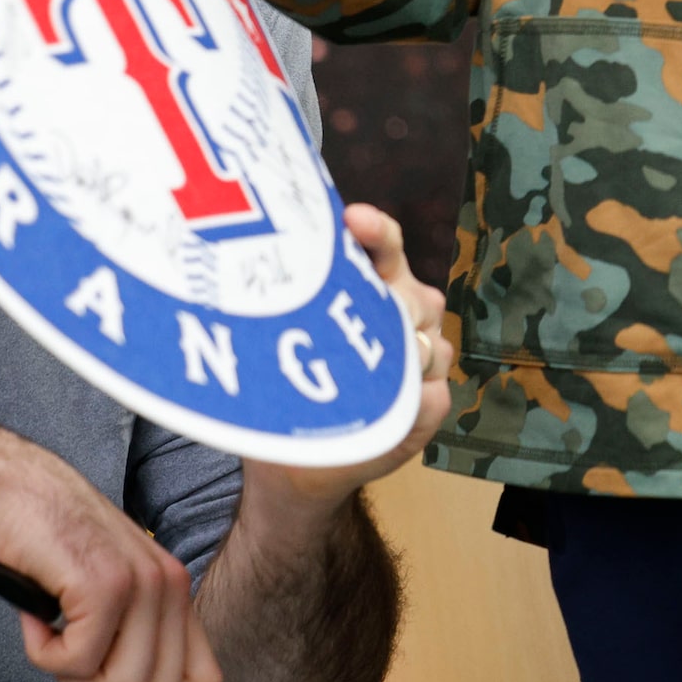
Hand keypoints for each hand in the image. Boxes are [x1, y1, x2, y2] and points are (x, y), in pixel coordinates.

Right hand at [0, 425, 221, 681]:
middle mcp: (167, 584)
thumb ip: (140, 630)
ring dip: (72, 675)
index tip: (112, 680)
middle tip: (71, 655)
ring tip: (52, 633)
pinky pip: (74, 664)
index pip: (202, 679)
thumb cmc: (49, 539)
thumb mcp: (112, 586)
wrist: (8, 488)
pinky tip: (35, 615)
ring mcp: (138, 584)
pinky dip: (43, 653)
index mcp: (175, 588)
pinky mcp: (101, 586)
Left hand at [237, 204, 452, 522]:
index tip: (352, 219)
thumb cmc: (292, 388)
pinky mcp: (428, 405)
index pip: (385, 244)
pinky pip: (433, 395)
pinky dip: (412, 401)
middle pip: (415, 297)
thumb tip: (249, 266)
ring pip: (430, 345)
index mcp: (375, 286)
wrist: (295, 463)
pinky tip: (387, 408)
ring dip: (400, 359)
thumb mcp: (286, 338)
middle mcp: (406, 314)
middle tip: (347, 324)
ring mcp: (423, 360)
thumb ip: (289, 300)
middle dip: (387, 305)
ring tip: (361, 377)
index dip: (375, 230)